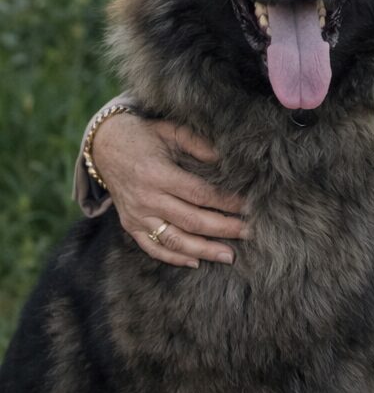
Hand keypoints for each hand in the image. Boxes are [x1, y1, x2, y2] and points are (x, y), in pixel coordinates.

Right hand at [91, 112, 244, 267]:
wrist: (103, 146)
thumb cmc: (143, 136)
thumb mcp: (170, 131)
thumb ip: (199, 145)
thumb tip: (227, 161)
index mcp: (158, 174)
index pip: (199, 194)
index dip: (226, 202)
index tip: (249, 206)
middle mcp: (147, 198)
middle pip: (191, 220)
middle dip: (223, 229)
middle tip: (250, 233)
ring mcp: (137, 215)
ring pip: (174, 240)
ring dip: (203, 250)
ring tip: (229, 256)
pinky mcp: (130, 225)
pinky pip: (152, 248)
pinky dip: (173, 258)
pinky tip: (196, 262)